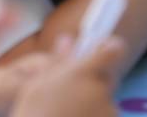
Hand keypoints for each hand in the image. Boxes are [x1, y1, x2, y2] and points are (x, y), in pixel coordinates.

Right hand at [10, 37, 126, 116]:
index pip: (113, 50)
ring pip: (107, 101)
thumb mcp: (37, 85)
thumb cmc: (33, 114)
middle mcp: (100, 90)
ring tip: (69, 114)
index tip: (105, 50)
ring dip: (95, 105)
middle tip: (73, 94)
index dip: (110, 49)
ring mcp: (108, 110)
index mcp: (83, 73)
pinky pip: (105, 116)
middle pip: (109, 77)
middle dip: (97, 82)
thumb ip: (58, 61)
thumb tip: (66, 38)